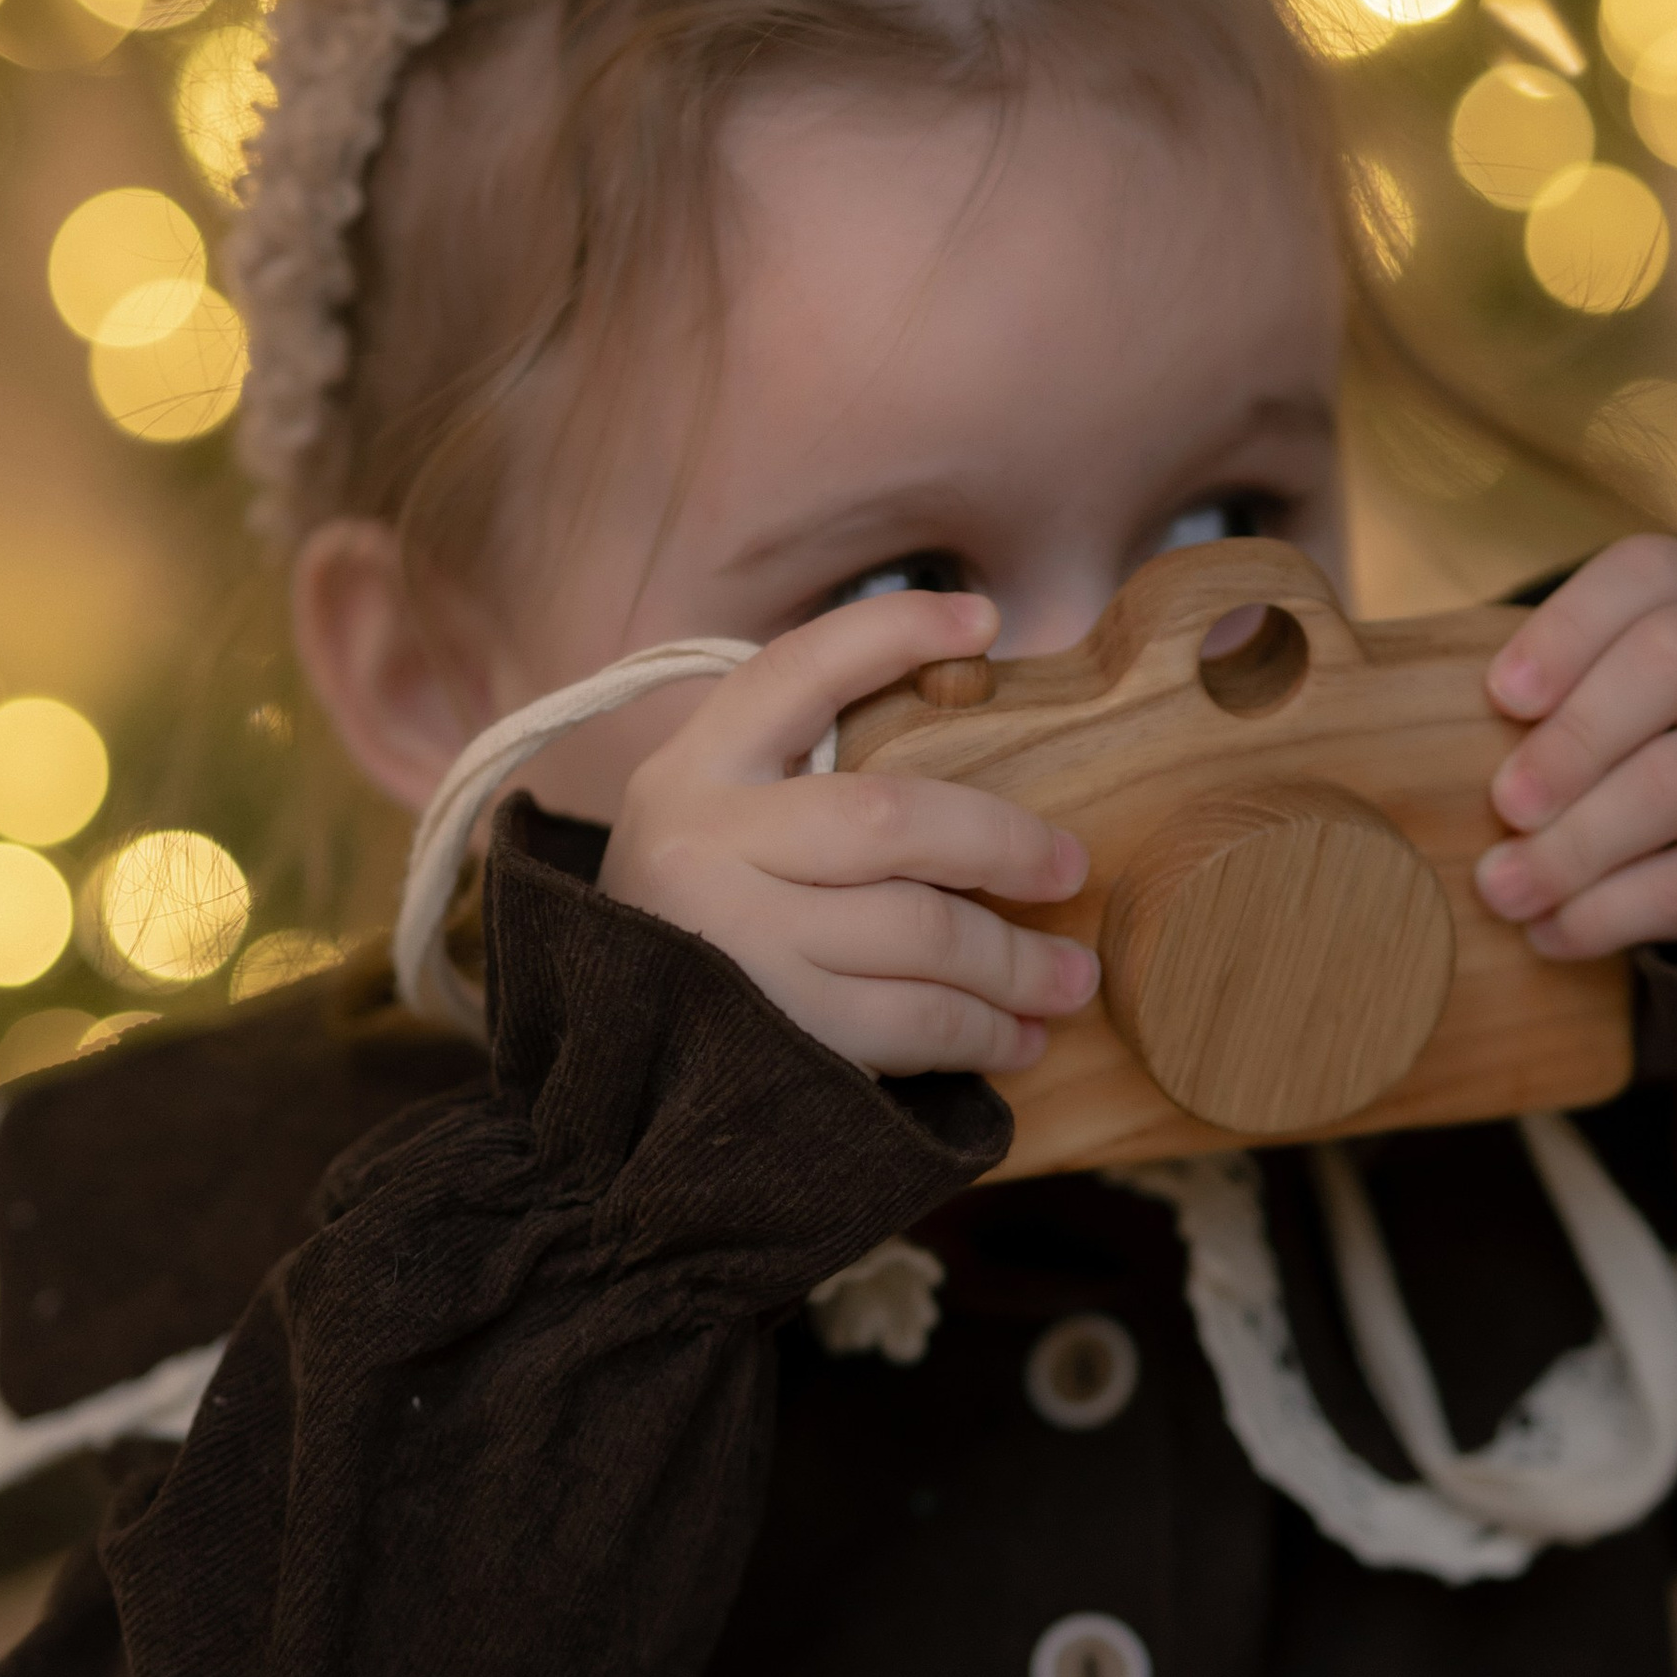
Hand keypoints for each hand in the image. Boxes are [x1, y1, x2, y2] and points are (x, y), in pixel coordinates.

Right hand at [599, 588, 1099, 1075]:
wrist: (604, 1056)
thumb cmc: (692, 925)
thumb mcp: (716, 824)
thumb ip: (803, 777)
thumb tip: (963, 705)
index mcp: (694, 769)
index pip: (799, 670)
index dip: (893, 632)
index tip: (982, 620)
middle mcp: (701, 844)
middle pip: (891, 820)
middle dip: (1003, 844)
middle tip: (1071, 869)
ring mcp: (730, 943)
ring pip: (918, 933)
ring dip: (1015, 962)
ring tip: (1071, 978)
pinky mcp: (767, 1034)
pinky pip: (907, 1024)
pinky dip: (980, 1032)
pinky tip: (1020, 1037)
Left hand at [1473, 535, 1676, 959]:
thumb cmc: (1628, 736)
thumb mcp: (1594, 683)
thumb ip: (1521, 684)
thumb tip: (1352, 687)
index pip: (1650, 575)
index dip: (1568, 630)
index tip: (1502, 695)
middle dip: (1575, 737)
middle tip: (1506, 804)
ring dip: (1582, 842)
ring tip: (1503, 888)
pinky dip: (1618, 912)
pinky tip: (1551, 932)